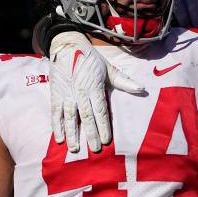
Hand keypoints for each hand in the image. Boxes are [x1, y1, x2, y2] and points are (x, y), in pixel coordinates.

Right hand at [49, 31, 143, 153]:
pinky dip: (57, 126)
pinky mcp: (56, 94)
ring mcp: (67, 94)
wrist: (67, 46)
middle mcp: (80, 92)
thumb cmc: (90, 59)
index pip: (100, 110)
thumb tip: (141, 89)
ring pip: (69, 117)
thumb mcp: (108, 69)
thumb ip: (123, 81)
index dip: (103, 126)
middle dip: (90, 134)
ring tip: (75, 149)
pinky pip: (56, 113)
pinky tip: (59, 139)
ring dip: (72, 134)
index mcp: (95, 87)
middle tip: (94, 150)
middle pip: (86, 117)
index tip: (106, 140)